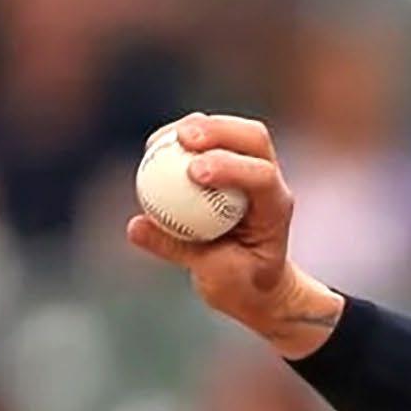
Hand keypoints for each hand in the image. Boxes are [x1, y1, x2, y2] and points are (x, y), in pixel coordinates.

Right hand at [125, 113, 344, 359]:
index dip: (230, 167)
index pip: (262, 176)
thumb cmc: (243, 283)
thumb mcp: (216, 278)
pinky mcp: (229, 167)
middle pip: (253, 138)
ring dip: (198, 127)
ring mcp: (251, 170)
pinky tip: (154, 146)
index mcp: (275, 208)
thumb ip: (179, 250)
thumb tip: (135, 225)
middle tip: (182, 137)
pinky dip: (183, 139)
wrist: (257, 282)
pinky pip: (209, 143)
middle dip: (219, 130)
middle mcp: (268, 182)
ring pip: (234, 132)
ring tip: (159, 140)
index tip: (194, 172)